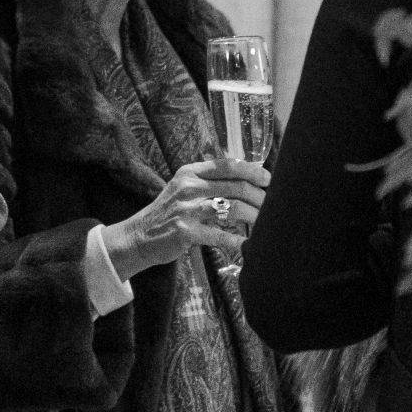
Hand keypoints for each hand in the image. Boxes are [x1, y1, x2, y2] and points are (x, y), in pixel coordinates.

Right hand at [101, 159, 270, 277]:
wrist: (139, 235)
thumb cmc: (168, 213)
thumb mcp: (183, 188)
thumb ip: (208, 181)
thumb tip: (245, 179)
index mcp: (189, 172)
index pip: (227, 164)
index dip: (252, 171)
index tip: (267, 180)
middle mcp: (188, 187)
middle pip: (235, 186)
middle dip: (259, 197)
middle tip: (271, 207)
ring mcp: (186, 209)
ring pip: (232, 207)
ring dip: (254, 217)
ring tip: (264, 225)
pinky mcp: (186, 231)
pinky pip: (220, 236)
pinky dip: (238, 242)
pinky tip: (248, 246)